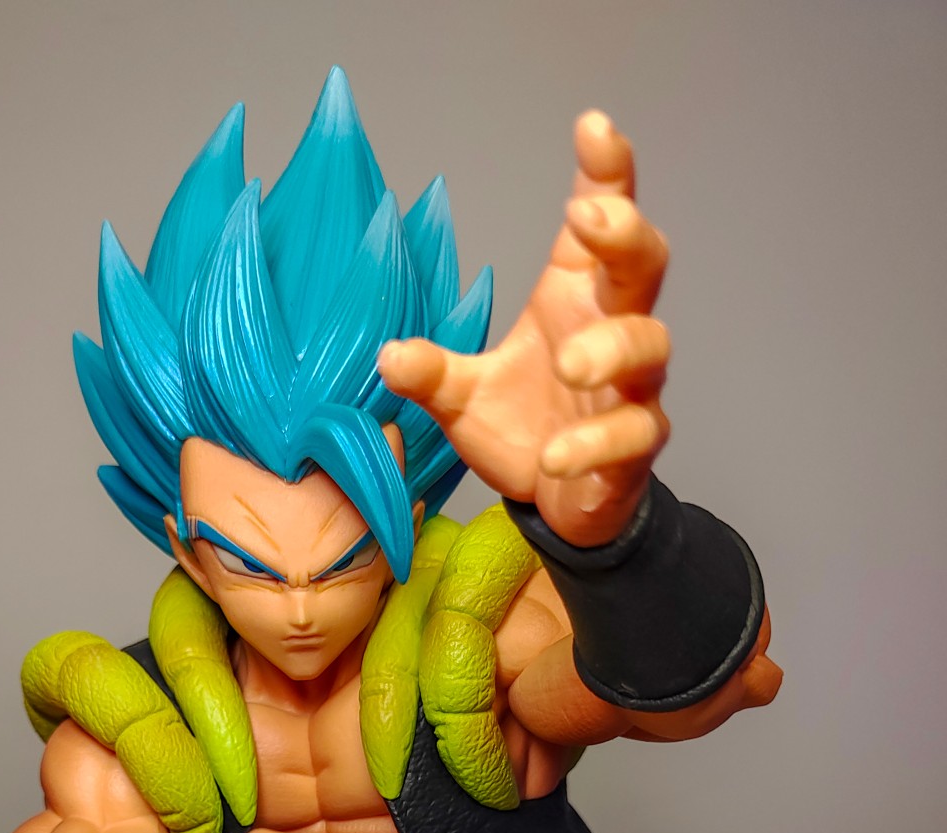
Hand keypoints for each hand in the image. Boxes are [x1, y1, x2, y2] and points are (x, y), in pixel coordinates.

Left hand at [379, 111, 669, 547]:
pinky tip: (555, 456)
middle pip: (644, 264)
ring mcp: (631, 388)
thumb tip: (387, 355)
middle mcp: (610, 330)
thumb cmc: (523, 425)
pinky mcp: (634, 447)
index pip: (601, 222)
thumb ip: (430, 373)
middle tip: (590, 220)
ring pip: (649, 346)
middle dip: (624, 235)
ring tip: (568, 362)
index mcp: (571, 298)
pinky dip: (594, 444)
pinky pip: (632, 435)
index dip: (607, 173)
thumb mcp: (461, 396)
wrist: (555, 500)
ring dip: (611, 348)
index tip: (593, 128)